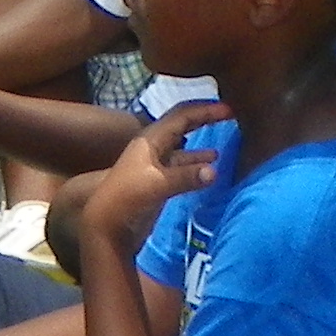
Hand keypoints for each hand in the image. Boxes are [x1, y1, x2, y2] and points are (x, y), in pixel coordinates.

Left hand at [78, 97, 226, 250]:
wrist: (106, 227)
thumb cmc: (127, 198)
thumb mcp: (157, 184)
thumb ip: (185, 177)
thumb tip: (215, 171)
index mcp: (150, 140)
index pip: (181, 116)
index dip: (204, 110)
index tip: (228, 109)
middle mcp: (152, 148)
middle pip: (181, 127)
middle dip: (203, 120)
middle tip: (229, 117)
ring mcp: (154, 166)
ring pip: (182, 149)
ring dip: (201, 146)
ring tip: (224, 143)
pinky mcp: (157, 184)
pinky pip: (181, 168)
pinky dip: (196, 166)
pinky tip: (211, 170)